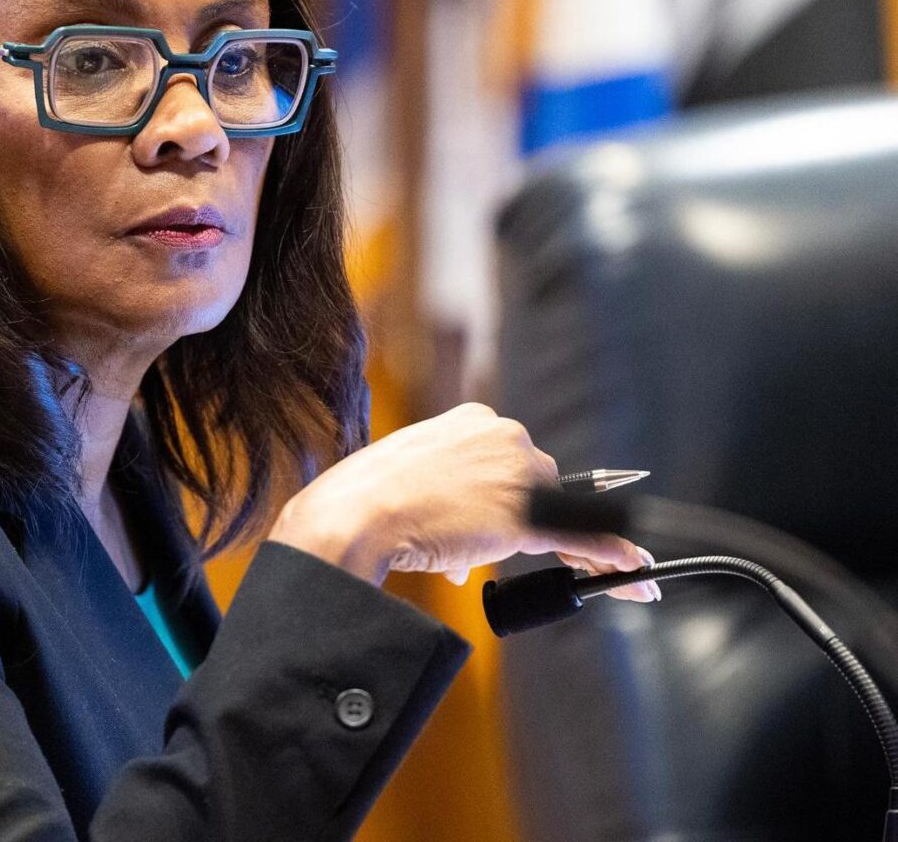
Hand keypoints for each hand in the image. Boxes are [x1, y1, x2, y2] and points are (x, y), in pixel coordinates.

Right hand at [268, 403, 659, 602]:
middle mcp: (504, 435)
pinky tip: (634, 571)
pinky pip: (583, 539)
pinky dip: (611, 557)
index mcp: (473, 420)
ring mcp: (519, 475)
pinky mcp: (528, 517)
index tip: (506, 515)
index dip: (510, 495)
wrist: (357, 515)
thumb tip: (459, 542)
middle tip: (482, 545)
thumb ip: (442, 491)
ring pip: (559, 513)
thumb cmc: (367, 499)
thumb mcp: (408, 475)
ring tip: (538, 563)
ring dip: (553, 542)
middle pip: (540, 483)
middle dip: (521, 520)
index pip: (513, 460)